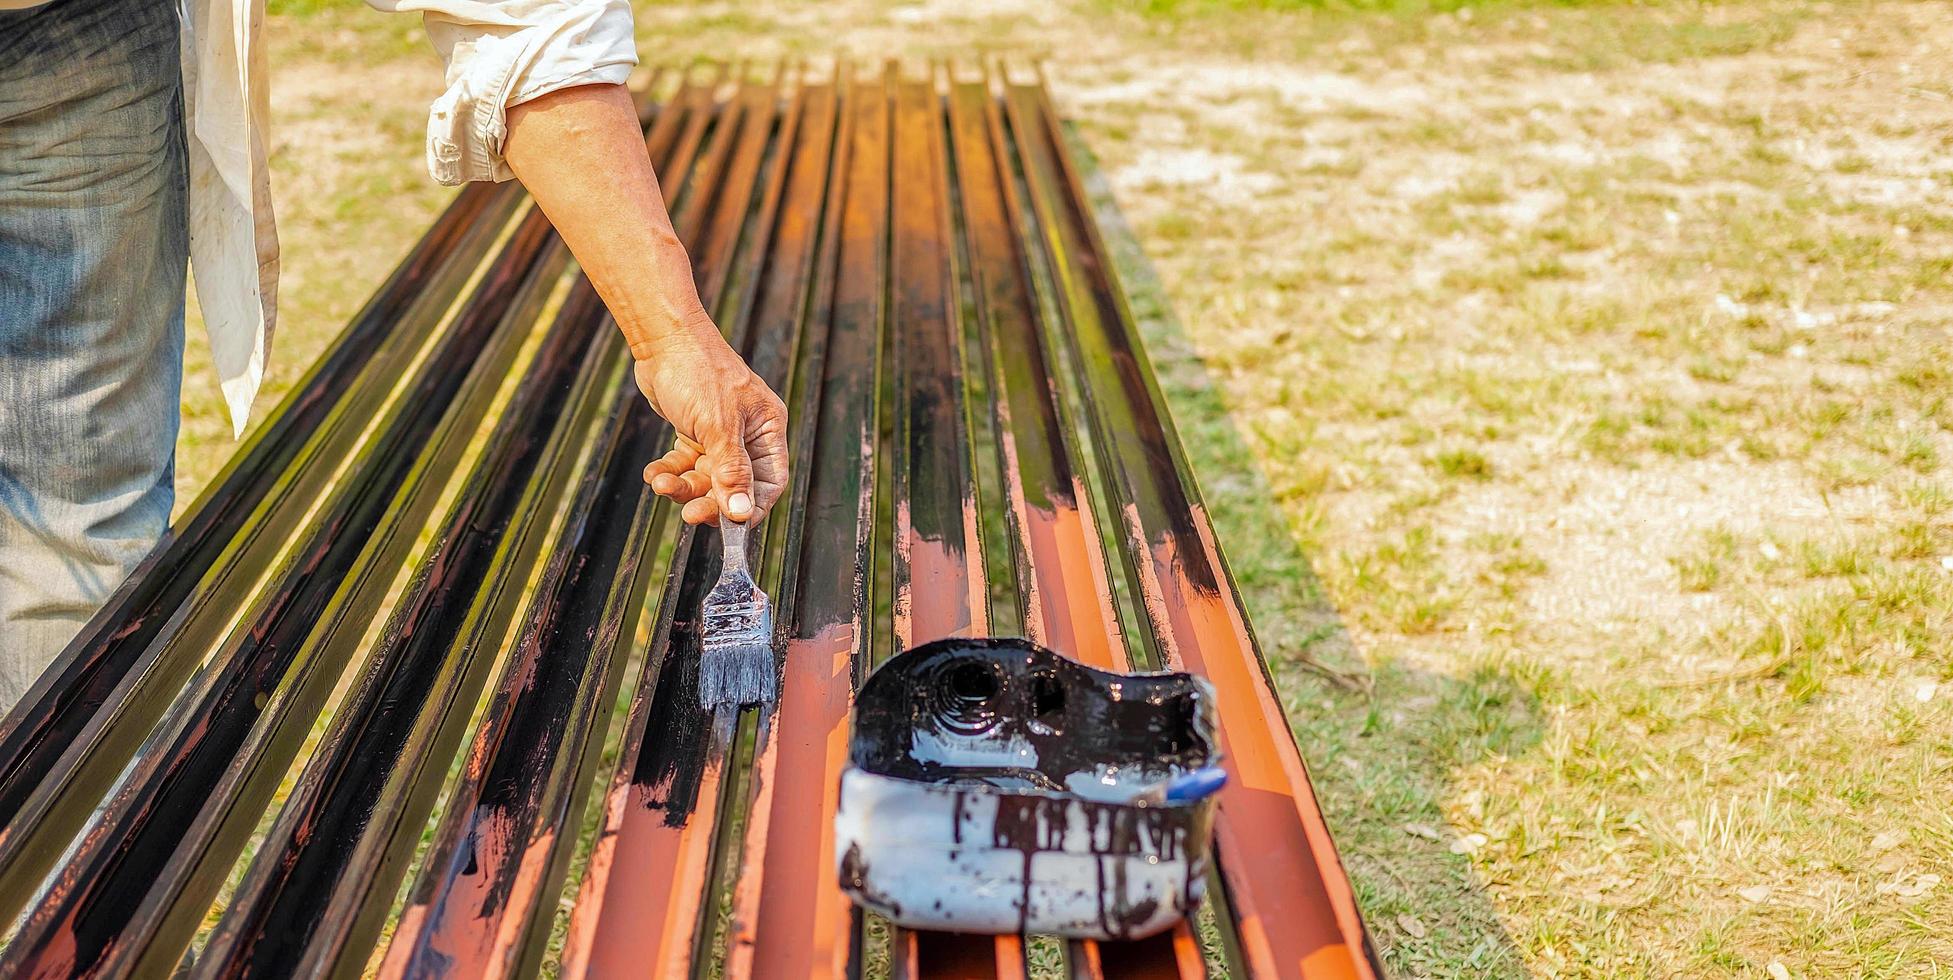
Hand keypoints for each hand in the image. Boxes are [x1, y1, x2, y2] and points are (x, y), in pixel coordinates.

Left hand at [636, 315, 788, 524]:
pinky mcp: (695, 431)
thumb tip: (742, 513)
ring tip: (660, 482)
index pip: (768, 482)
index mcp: (766, 429)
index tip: (728, 527)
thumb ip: (730, 471)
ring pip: (705, 478)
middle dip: (708, 500)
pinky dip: (669, 471)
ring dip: (682, 486)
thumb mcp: (717, 425)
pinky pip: (685, 464)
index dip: (750, 507)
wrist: (662, 339)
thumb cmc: (698, 370)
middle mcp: (747, 435)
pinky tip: (654, 472)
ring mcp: (720, 435)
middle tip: (688, 512)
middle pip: (734, 485)